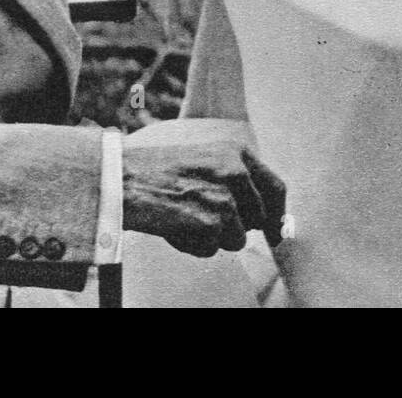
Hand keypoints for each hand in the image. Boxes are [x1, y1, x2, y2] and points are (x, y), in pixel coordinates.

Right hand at [121, 119, 287, 256]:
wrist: (123, 177)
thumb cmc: (160, 172)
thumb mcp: (207, 162)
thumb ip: (238, 184)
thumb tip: (269, 222)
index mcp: (237, 152)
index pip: (276, 188)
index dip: (278, 215)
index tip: (276, 233)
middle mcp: (237, 171)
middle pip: (259, 219)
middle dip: (236, 227)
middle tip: (202, 217)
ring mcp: (226, 196)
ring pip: (237, 238)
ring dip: (212, 237)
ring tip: (183, 216)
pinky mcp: (212, 221)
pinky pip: (213, 250)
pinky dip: (194, 246)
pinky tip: (174, 226)